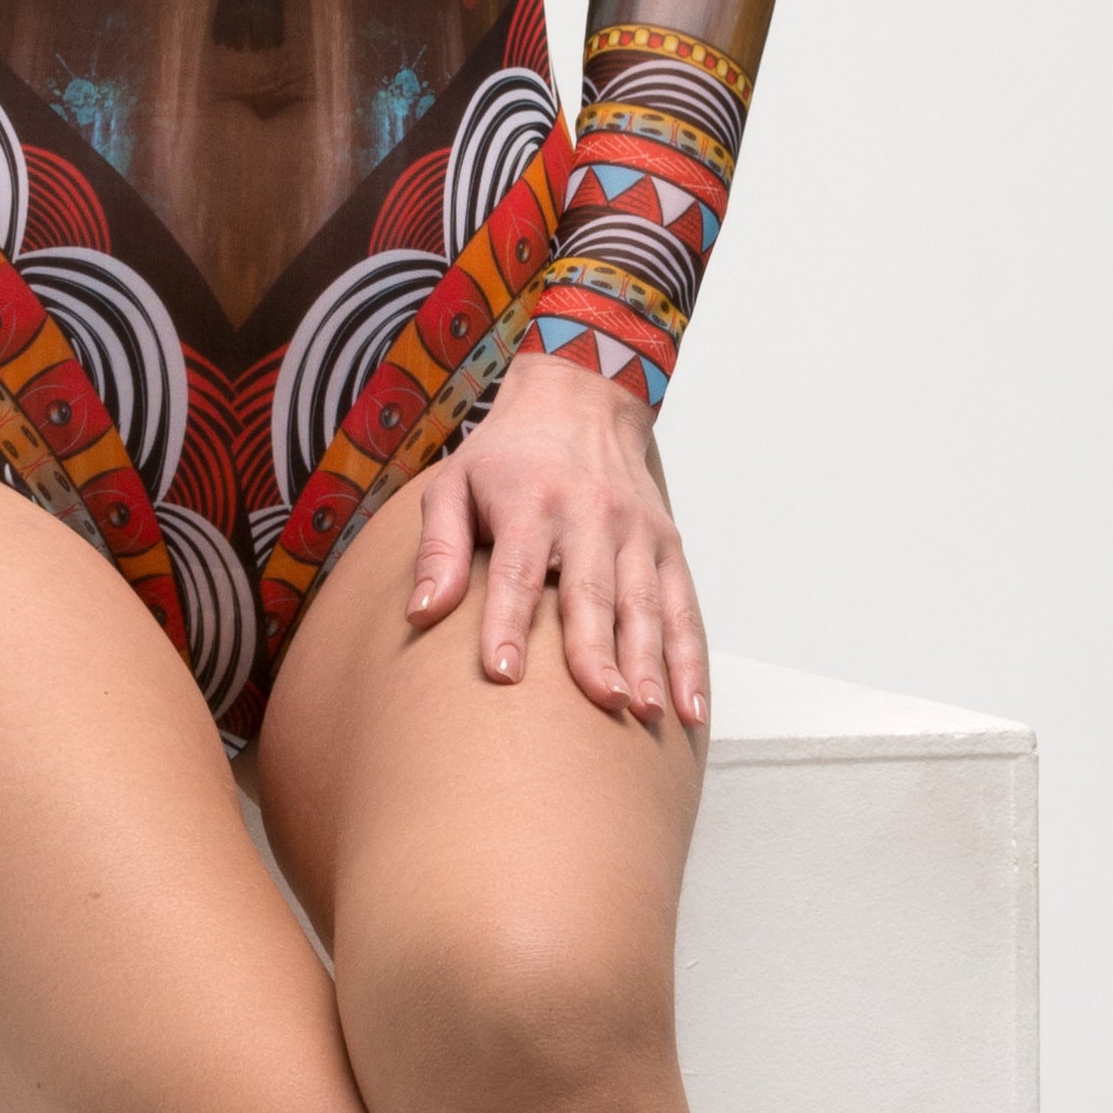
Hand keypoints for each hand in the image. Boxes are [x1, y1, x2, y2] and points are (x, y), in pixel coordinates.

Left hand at [401, 350, 709, 725]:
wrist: (581, 399)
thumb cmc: (506, 457)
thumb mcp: (454, 485)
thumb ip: (439, 549)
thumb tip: (422, 614)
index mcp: (530, 503)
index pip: (518, 572)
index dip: (508, 623)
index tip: (503, 674)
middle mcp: (589, 515)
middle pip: (592, 592)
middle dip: (598, 651)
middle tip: (603, 702)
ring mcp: (635, 531)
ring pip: (646, 604)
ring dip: (650, 661)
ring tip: (648, 713)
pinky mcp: (666, 544)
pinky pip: (683, 607)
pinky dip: (689, 658)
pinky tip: (690, 707)